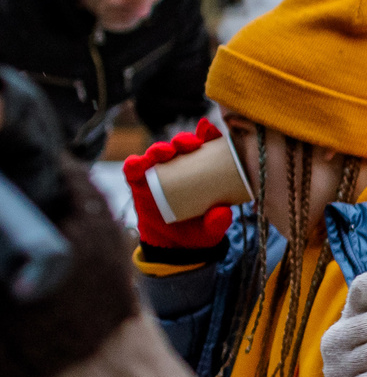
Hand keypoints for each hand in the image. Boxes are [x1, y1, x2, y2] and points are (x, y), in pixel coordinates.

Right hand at [121, 117, 233, 252]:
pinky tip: (138, 163)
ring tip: (167, 151)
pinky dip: (134, 164)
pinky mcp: (138, 183)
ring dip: (160, 148)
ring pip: (156, 153)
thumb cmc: (198, 230)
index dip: (207, 136)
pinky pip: (133, 169)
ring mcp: (157, 173)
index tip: (210, 131)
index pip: (205, 146)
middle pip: (180, 146)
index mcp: (202, 169)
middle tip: (191, 143)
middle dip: (184, 140)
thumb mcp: (212, 228)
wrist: (173, 246)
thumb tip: (224, 213)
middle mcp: (179, 166)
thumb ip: (218, 222)